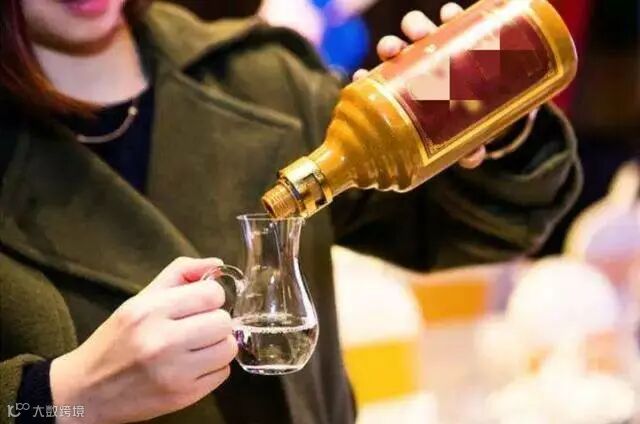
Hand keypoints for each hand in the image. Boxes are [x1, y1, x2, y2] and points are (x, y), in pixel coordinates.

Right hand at [50, 257, 236, 423]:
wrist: (87, 392)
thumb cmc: (117, 340)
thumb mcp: (140, 299)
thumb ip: (179, 274)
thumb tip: (217, 264)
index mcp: (150, 311)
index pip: (212, 294)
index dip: (211, 298)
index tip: (199, 306)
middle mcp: (162, 341)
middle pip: (224, 322)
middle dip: (215, 323)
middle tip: (198, 328)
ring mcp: (174, 372)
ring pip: (228, 349)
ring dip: (218, 346)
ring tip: (197, 348)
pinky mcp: (183, 396)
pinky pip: (223, 374)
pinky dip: (213, 369)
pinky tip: (192, 367)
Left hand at [354, 3, 485, 168]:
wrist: (495, 98)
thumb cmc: (466, 119)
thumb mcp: (463, 135)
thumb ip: (465, 147)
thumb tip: (473, 159)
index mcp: (408, 86)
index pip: (378, 80)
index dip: (367, 75)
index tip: (359, 75)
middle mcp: (418, 63)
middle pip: (396, 49)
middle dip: (390, 46)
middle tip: (393, 51)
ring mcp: (438, 45)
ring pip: (419, 29)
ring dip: (415, 26)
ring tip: (420, 33)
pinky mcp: (462, 32)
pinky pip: (454, 18)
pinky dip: (451, 14)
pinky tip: (452, 15)